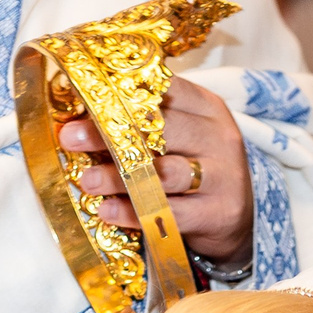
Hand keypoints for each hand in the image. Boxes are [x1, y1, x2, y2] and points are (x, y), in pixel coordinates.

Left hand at [65, 77, 251, 264]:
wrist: (241, 221)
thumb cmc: (198, 171)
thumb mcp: (185, 137)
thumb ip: (147, 124)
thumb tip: (81, 118)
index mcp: (207, 107)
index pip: (162, 92)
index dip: (118, 96)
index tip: (80, 101)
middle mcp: (218, 137)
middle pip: (161, 128)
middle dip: (109, 133)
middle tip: (70, 138)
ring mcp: (222, 176)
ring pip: (164, 172)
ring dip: (119, 176)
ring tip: (86, 180)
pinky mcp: (218, 213)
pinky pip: (170, 213)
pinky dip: (134, 213)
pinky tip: (107, 210)